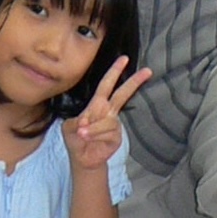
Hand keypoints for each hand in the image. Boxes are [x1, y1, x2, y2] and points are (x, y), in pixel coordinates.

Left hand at [62, 56, 151, 170]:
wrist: (82, 158)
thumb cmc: (76, 138)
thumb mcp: (69, 126)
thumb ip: (76, 120)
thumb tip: (87, 121)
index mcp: (97, 104)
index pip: (107, 84)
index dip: (114, 71)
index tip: (124, 59)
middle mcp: (108, 112)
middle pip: (122, 94)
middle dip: (134, 82)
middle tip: (147, 71)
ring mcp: (114, 125)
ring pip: (107, 121)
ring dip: (93, 128)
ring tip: (82, 134)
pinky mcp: (116, 137)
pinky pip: (107, 133)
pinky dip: (95, 135)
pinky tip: (88, 138)